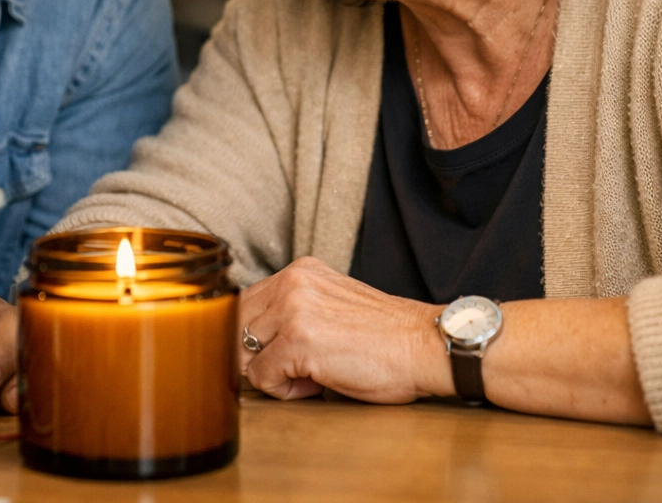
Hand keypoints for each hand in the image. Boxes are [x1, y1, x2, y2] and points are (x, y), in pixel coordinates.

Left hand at [239, 257, 443, 403]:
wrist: (423, 346)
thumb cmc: (384, 336)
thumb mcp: (331, 304)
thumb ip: (293, 310)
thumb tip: (254, 340)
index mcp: (299, 271)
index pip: (247, 304)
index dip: (257, 337)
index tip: (277, 354)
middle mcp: (291, 283)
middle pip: (238, 325)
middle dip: (258, 355)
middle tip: (295, 368)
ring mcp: (292, 309)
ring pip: (245, 351)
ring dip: (271, 372)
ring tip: (308, 374)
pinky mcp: (297, 340)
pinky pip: (261, 376)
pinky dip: (284, 390)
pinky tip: (316, 383)